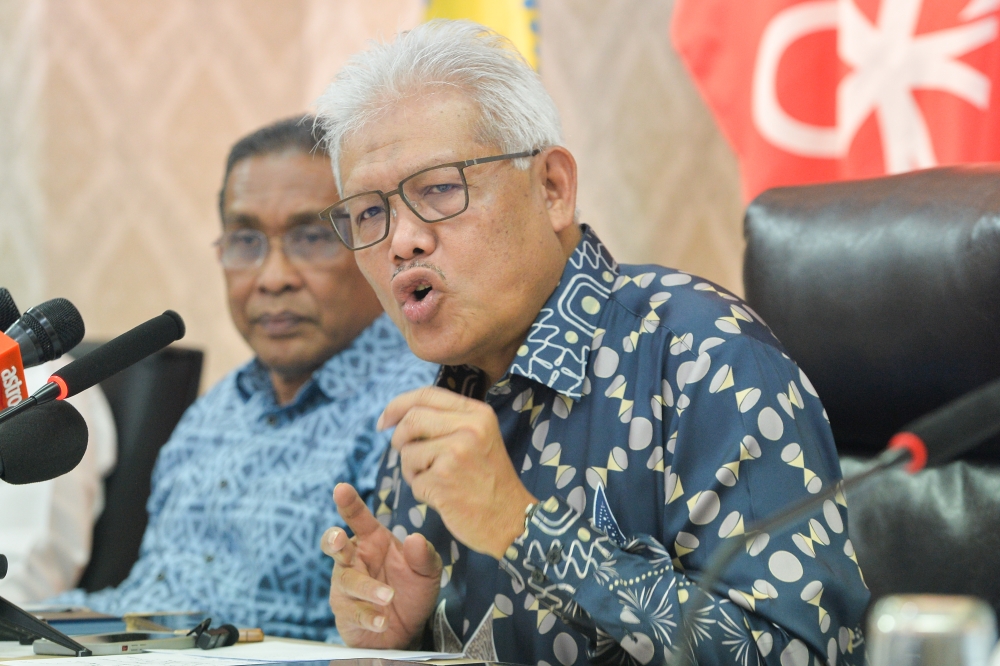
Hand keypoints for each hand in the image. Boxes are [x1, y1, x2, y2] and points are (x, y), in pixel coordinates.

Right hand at [322, 483, 441, 647]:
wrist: (408, 629)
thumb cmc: (412, 590)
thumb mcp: (427, 571)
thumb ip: (424, 555)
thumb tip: (415, 539)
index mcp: (373, 540)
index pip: (358, 518)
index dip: (349, 503)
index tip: (342, 488)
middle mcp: (355, 559)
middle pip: (335, 545)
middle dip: (334, 540)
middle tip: (339, 540)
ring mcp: (346, 586)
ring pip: (348, 581)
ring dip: (368, 588)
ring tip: (388, 596)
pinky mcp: (346, 613)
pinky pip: (352, 612)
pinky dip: (368, 617)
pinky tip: (381, 620)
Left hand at [379, 386, 536, 559]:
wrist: (512, 520)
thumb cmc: (490, 481)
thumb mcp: (480, 438)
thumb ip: (448, 422)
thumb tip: (400, 417)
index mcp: (478, 413)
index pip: (426, 394)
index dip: (398, 405)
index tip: (384, 421)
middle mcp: (469, 428)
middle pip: (411, 419)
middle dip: (399, 438)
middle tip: (404, 454)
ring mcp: (455, 453)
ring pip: (408, 452)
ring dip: (412, 471)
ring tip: (436, 482)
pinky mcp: (443, 480)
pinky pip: (413, 481)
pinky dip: (422, 491)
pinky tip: (443, 497)